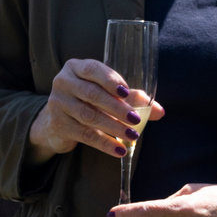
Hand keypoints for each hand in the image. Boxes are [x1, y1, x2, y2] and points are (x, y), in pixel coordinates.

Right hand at [25, 58, 163, 163]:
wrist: (57, 120)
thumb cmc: (88, 100)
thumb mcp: (107, 94)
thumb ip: (132, 98)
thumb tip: (159, 111)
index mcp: (76, 67)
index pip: (93, 69)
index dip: (110, 80)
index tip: (126, 92)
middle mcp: (63, 82)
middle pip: (92, 94)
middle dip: (117, 108)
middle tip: (136, 119)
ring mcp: (58, 103)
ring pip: (89, 116)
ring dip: (114, 127)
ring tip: (132, 135)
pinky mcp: (58, 125)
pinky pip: (85, 135)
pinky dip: (104, 143)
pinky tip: (119, 149)